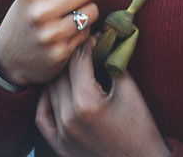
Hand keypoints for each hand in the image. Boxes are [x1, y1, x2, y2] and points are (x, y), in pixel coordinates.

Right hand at [0, 0, 99, 86]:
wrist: (7, 57)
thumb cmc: (28, 12)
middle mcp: (41, 11)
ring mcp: (50, 34)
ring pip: (92, 11)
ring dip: (90, 9)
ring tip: (77, 11)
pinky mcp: (60, 54)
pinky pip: (88, 32)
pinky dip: (84, 29)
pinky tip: (71, 30)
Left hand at [35, 39, 169, 156]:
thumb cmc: (140, 127)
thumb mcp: (129, 90)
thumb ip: (113, 62)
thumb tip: (103, 40)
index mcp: (87, 101)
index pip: (79, 60)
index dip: (87, 44)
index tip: (94, 37)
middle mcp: (69, 117)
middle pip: (62, 73)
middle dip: (74, 57)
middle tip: (85, 48)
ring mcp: (61, 134)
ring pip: (50, 91)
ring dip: (61, 75)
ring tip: (74, 67)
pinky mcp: (59, 147)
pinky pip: (42, 116)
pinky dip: (46, 99)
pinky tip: (56, 89)